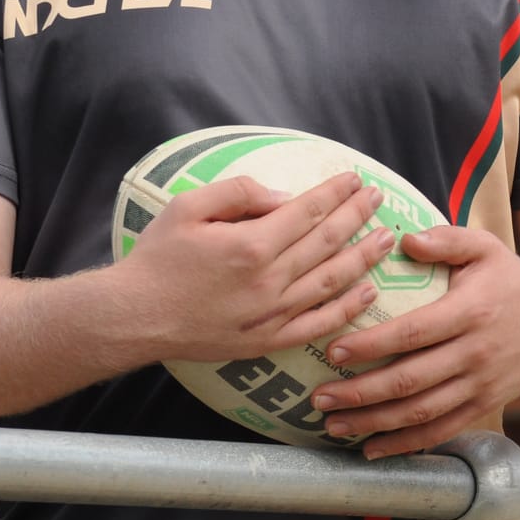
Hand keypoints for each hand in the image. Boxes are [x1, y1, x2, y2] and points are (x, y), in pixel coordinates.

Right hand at [116, 173, 396, 363]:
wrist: (133, 317)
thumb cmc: (157, 258)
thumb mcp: (187, 207)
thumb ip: (238, 193)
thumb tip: (283, 196)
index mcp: (250, 245)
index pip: (308, 212)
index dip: (336, 193)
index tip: (355, 179)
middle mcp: (268, 281)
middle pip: (327, 243)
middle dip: (358, 217)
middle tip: (378, 198)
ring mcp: (271, 315)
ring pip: (332, 283)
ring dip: (364, 258)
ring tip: (386, 238)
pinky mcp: (267, 341)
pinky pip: (318, 324)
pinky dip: (347, 309)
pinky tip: (367, 292)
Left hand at [305, 225, 519, 459]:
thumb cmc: (511, 281)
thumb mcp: (485, 247)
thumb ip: (447, 239)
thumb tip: (404, 239)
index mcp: (470, 311)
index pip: (413, 332)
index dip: (372, 345)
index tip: (334, 350)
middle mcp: (475, 353)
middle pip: (411, 380)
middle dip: (361, 393)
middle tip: (319, 398)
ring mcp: (480, 385)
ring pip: (421, 413)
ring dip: (374, 424)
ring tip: (333, 426)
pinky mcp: (483, 406)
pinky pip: (440, 431)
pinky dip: (405, 444)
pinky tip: (371, 448)